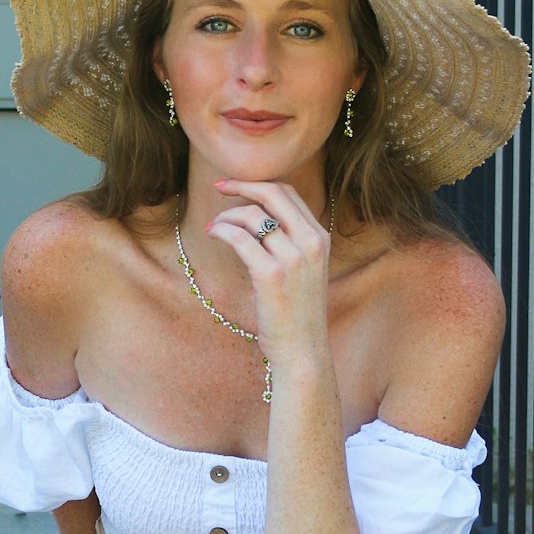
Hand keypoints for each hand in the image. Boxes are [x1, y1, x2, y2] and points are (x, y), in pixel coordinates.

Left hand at [206, 180, 331, 361]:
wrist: (302, 349)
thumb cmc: (297, 312)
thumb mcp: (304, 269)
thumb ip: (290, 241)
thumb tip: (257, 216)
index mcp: (320, 238)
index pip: (288, 193)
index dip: (258, 184)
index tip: (236, 185)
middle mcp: (311, 243)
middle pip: (272, 194)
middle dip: (241, 185)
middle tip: (219, 187)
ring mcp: (293, 259)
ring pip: (253, 216)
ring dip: (227, 216)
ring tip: (214, 226)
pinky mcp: (271, 275)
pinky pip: (240, 239)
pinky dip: (222, 231)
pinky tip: (213, 234)